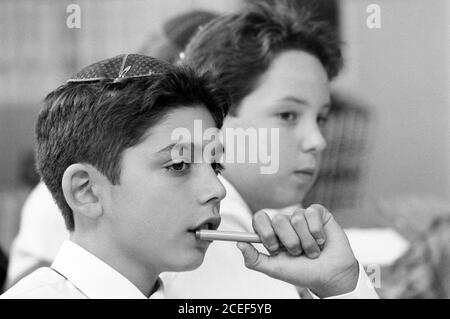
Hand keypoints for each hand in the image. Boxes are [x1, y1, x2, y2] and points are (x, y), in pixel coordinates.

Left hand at [236, 204, 358, 297]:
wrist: (330, 276)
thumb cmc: (302, 272)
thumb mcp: (274, 269)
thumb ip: (254, 259)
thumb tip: (239, 244)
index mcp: (272, 232)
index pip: (259, 218)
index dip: (266, 232)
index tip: (274, 247)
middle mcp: (285, 222)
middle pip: (279, 219)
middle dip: (290, 242)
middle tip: (298, 253)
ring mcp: (301, 216)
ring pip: (298, 219)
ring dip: (307, 242)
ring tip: (312, 251)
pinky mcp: (318, 213)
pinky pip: (313, 214)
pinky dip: (318, 233)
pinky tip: (321, 241)